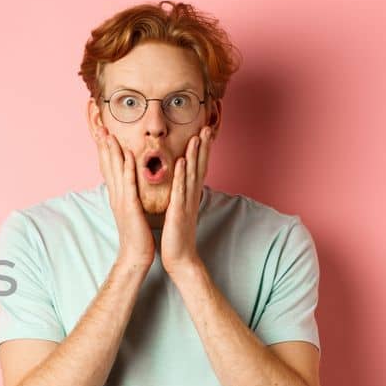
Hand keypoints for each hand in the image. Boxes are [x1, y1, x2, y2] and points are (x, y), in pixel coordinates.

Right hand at [94, 126, 153, 265]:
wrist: (136, 255)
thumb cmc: (137, 234)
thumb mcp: (131, 210)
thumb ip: (129, 195)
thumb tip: (129, 184)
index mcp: (118, 194)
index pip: (110, 166)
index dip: (105, 148)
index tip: (103, 130)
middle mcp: (116, 194)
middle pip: (108, 164)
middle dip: (103, 144)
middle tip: (98, 124)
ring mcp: (122, 200)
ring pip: (116, 171)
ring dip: (112, 151)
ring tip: (108, 134)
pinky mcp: (130, 207)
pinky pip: (129, 185)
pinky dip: (128, 169)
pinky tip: (127, 156)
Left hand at [161, 127, 212, 273]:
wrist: (180, 258)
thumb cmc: (177, 235)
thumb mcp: (180, 211)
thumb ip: (182, 196)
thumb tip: (183, 184)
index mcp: (191, 196)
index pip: (198, 169)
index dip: (202, 151)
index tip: (204, 132)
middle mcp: (192, 197)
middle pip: (200, 167)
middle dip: (204, 147)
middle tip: (207, 127)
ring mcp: (187, 203)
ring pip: (192, 174)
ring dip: (195, 155)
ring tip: (197, 136)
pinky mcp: (179, 211)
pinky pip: (181, 190)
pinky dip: (182, 175)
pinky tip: (183, 161)